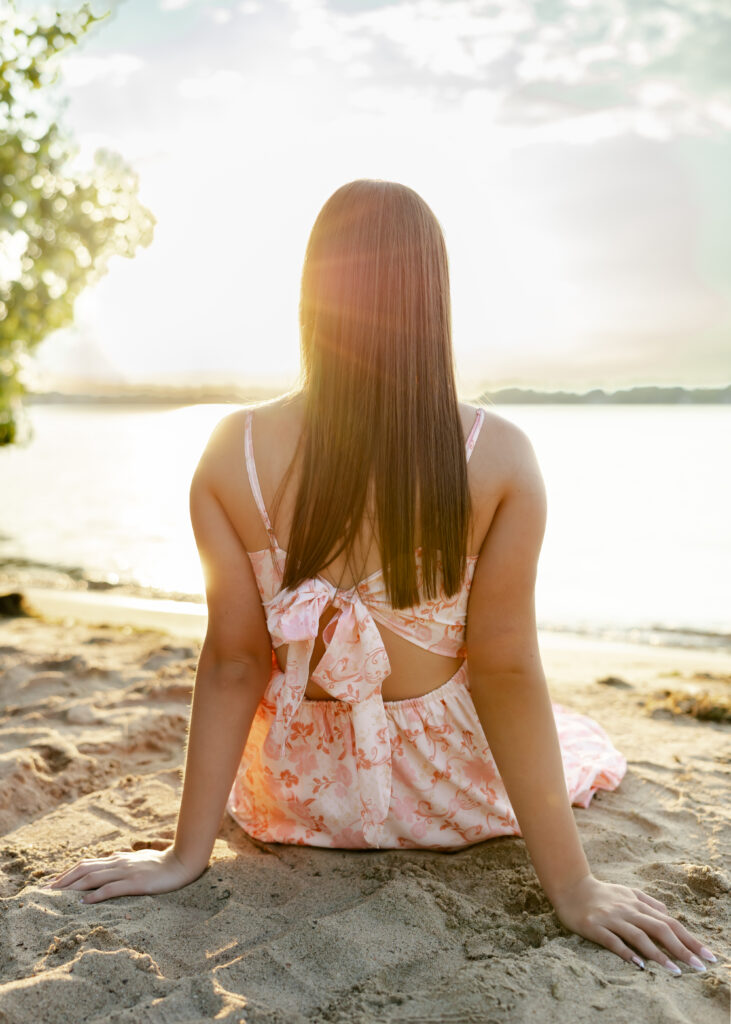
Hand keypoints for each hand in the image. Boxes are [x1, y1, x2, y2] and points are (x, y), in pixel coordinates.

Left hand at [42, 842, 205, 902]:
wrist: (182, 863)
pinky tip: (84, 902)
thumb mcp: (139, 859)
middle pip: (84, 869)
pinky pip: (110, 889)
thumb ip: (125, 860)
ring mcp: (125, 872)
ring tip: (57, 895)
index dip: (68, 872)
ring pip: (93, 877)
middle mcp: (118, 863)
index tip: (53, 882)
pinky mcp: (134, 883)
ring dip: (72, 886)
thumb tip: (112, 858)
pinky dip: (95, 895)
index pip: (87, 864)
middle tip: (46, 891)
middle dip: (63, 879)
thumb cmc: (162, 863)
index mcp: (118, 859)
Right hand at [551, 874, 716, 973]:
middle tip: (699, 966)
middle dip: (682, 948)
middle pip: (659, 928)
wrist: (570, 887)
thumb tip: (668, 915)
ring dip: (659, 954)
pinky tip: (640, 965)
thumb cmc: (601, 893)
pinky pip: (613, 941)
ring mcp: (611, 918)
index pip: (669, 922)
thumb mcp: (627, 893)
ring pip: (639, 936)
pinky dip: (627, 953)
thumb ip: (648, 902)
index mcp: (638, 903)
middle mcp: (628, 910)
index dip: (689, 938)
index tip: (706, 955)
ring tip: (675, 971)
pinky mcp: (595, 926)